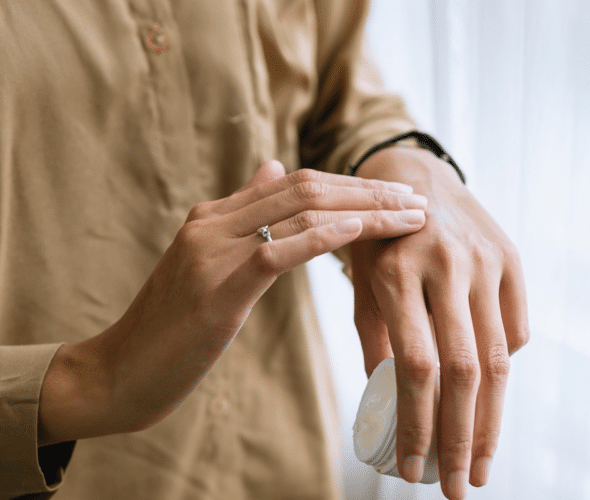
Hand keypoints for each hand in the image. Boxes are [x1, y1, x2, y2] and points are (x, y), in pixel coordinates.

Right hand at [38, 161, 427, 445]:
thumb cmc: (172, 326)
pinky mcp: (216, 288)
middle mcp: (212, 222)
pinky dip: (322, 237)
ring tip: (410, 217)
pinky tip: (360, 231)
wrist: (119, 373)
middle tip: (419, 201)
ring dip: (364, 211)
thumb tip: (274, 170)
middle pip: (306, 188)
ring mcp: (211, 251)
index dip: (352, 185)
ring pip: (300, 211)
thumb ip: (242, 215)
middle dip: (369, 192)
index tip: (397, 196)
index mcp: (214, 215)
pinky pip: (277, 251)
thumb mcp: (209, 262)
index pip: (296, 183)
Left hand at [350, 148, 529, 498]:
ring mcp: (485, 260)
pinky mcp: (512, 259)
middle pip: (463, 371)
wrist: (414, 176)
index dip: (416, 425)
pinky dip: (502, 371)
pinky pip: (516, 331)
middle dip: (460, 440)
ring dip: (491, 422)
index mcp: (396, 271)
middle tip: (456, 488)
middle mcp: (446, 264)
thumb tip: (387, 408)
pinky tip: (488, 400)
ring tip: (480, 465)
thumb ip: (376, 341)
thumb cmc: (376, 239)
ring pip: (497, 359)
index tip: (411, 470)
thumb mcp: (361, 283)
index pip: (414, 366)